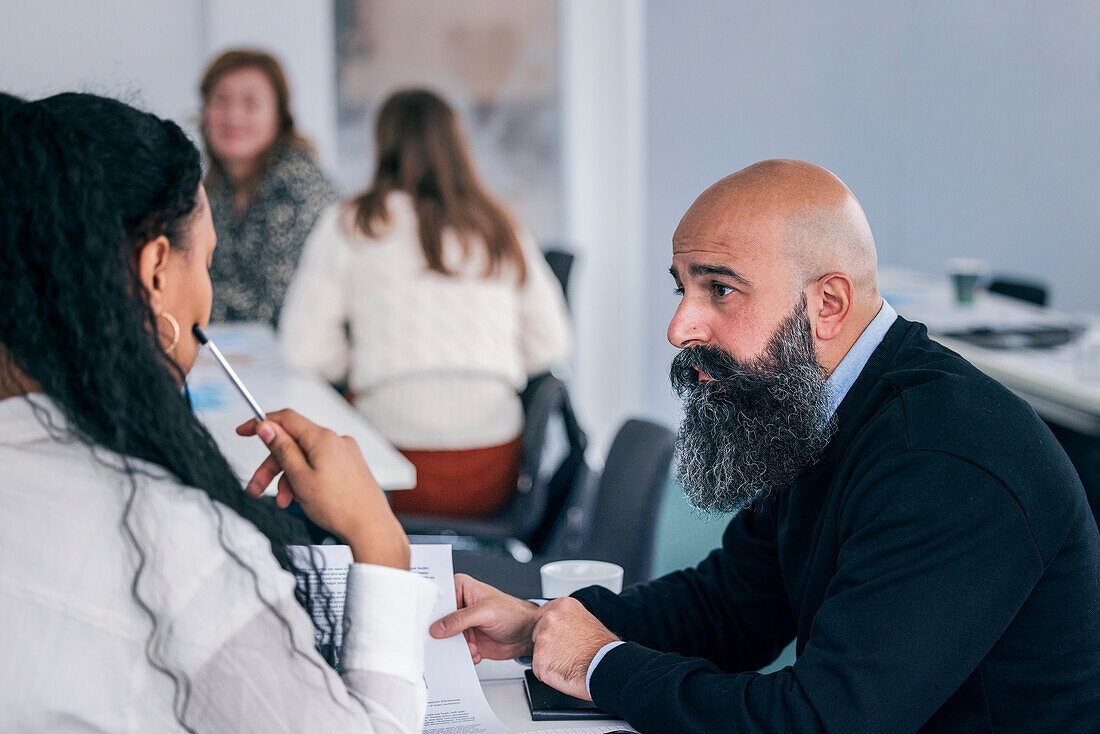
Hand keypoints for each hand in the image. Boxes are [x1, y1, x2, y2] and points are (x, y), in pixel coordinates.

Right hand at [236, 409, 408, 568]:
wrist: (370, 527)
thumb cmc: (338, 507)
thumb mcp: (299, 478)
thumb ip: (281, 449)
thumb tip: (266, 426)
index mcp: (323, 439)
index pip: (286, 419)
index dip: (262, 423)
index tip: (243, 431)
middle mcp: (336, 440)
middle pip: (293, 444)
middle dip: (272, 465)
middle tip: (255, 487)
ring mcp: (345, 453)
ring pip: (305, 457)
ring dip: (289, 477)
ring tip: (284, 501)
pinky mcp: (350, 465)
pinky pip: (319, 465)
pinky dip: (305, 478)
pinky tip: (301, 498)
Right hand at [430, 573, 539, 662]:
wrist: (527, 633)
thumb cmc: (513, 612)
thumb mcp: (486, 612)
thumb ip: (460, 619)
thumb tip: (438, 627)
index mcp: (460, 587)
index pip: (437, 597)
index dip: (430, 610)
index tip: (427, 623)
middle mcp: (458, 605)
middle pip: (437, 620)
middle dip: (442, 634)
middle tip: (448, 641)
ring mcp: (461, 624)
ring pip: (444, 638)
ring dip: (456, 647)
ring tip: (471, 647)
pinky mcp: (466, 640)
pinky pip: (455, 650)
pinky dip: (464, 655)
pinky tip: (477, 651)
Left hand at [531, 597, 618, 700]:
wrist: (607, 667)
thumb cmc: (602, 648)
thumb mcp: (588, 620)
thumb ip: (569, 620)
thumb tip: (563, 626)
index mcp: (562, 605)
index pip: (541, 616)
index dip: (550, 630)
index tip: (559, 637)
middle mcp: (550, 618)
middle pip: (537, 633)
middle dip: (547, 644)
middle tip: (566, 652)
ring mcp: (543, 638)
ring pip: (538, 652)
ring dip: (549, 659)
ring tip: (569, 662)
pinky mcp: (539, 658)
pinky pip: (538, 668)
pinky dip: (548, 673)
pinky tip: (564, 671)